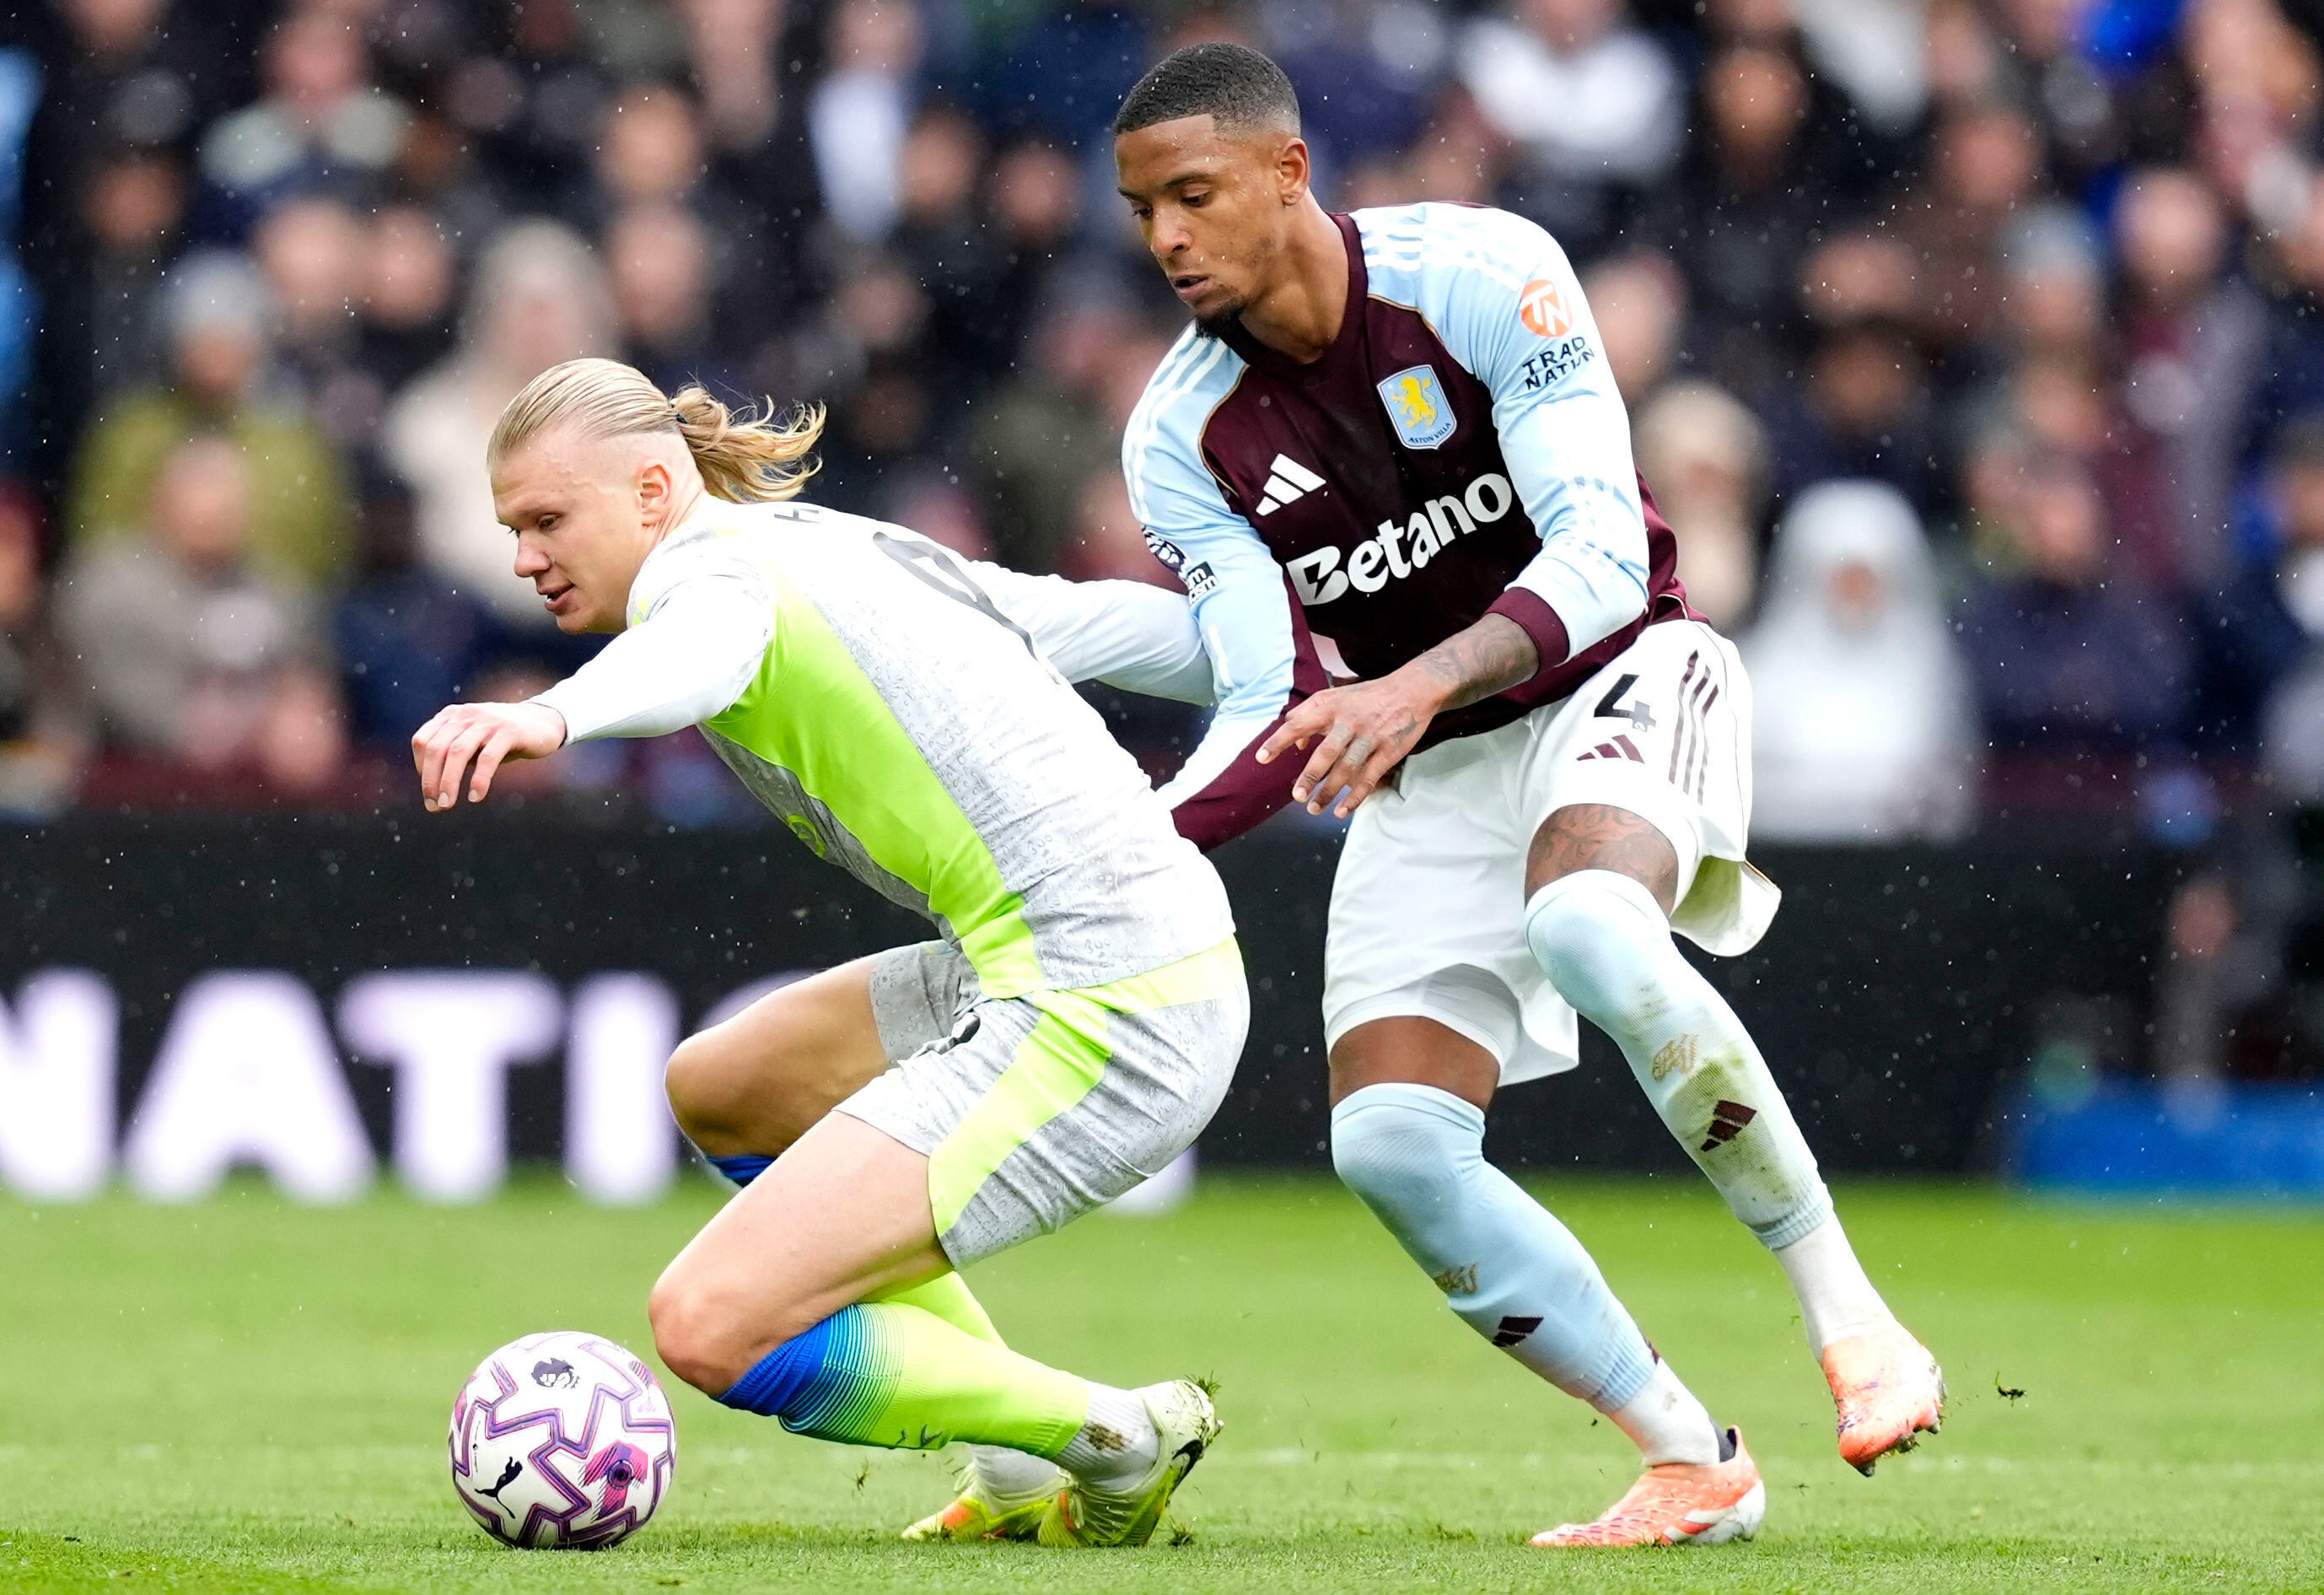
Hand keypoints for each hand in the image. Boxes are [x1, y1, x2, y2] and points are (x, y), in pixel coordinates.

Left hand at [411, 701, 566, 811]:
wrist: (544, 722)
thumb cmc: (503, 738)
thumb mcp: (473, 741)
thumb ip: (453, 755)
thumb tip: (432, 788)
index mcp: (452, 716)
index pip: (422, 741)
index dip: (421, 768)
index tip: (430, 791)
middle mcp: (466, 715)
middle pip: (436, 749)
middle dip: (430, 781)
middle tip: (434, 806)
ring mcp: (487, 721)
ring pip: (457, 753)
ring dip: (448, 782)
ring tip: (447, 805)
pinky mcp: (509, 731)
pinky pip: (487, 758)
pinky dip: (479, 780)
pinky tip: (476, 797)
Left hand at [1256, 674, 1439, 817]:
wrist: (1411, 691)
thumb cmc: (1366, 697)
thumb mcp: (1334, 696)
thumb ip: (1308, 714)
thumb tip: (1297, 744)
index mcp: (1331, 707)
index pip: (1298, 724)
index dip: (1278, 741)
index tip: (1261, 759)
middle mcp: (1349, 723)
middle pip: (1326, 752)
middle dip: (1310, 776)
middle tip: (1296, 795)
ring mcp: (1370, 738)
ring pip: (1347, 769)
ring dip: (1329, 792)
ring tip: (1314, 808)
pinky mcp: (1388, 752)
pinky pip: (1368, 778)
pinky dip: (1354, 797)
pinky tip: (1342, 811)